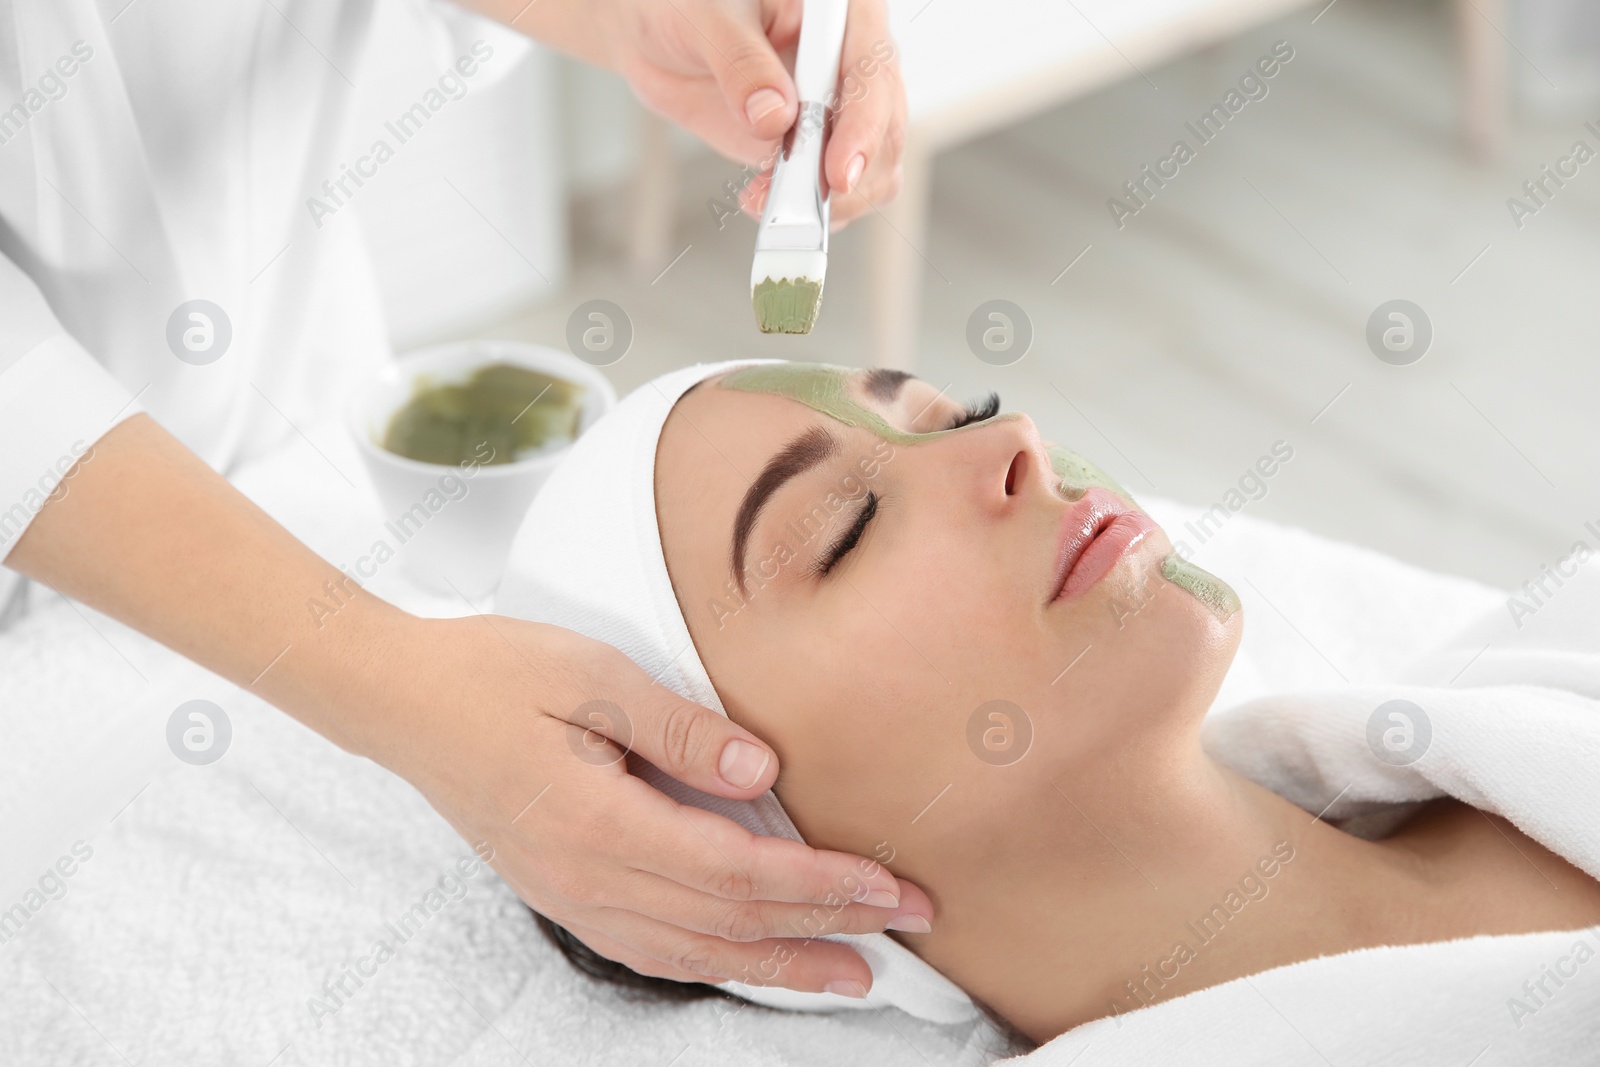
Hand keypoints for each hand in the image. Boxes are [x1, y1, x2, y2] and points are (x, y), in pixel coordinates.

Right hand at [364, 613, 934, 993]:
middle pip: (728, 921)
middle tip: (905, 929)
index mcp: (599, 824)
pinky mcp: (562, 891)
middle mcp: (587, 878)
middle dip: (825, 929)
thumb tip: (762, 770)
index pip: (737, 872)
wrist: (401, 702)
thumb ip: (679, 727)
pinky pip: (652, 949)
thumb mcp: (590, 675)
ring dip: (778, 963)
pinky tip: (749, 962)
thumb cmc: (493, 674)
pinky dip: (715, 962)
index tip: (888, 886)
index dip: (820, 884)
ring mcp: (570, 895)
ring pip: (694, 951)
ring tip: (849, 973)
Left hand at [597, 0, 906, 229]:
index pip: (874, 68)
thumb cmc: (687, 5)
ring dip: (831, 202)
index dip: (864, 123)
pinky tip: (763, 203)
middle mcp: (851, 62)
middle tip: (797, 206)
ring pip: (872, 169)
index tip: (838, 170)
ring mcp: (838, 109)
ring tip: (768, 203)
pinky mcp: (816, 147)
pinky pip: (834, 191)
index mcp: (841, 14)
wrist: (660, 34)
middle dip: (849, 177)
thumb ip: (741, 63)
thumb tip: (774, 118)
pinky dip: (809, 212)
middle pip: (885, 128)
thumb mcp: (707, 20)